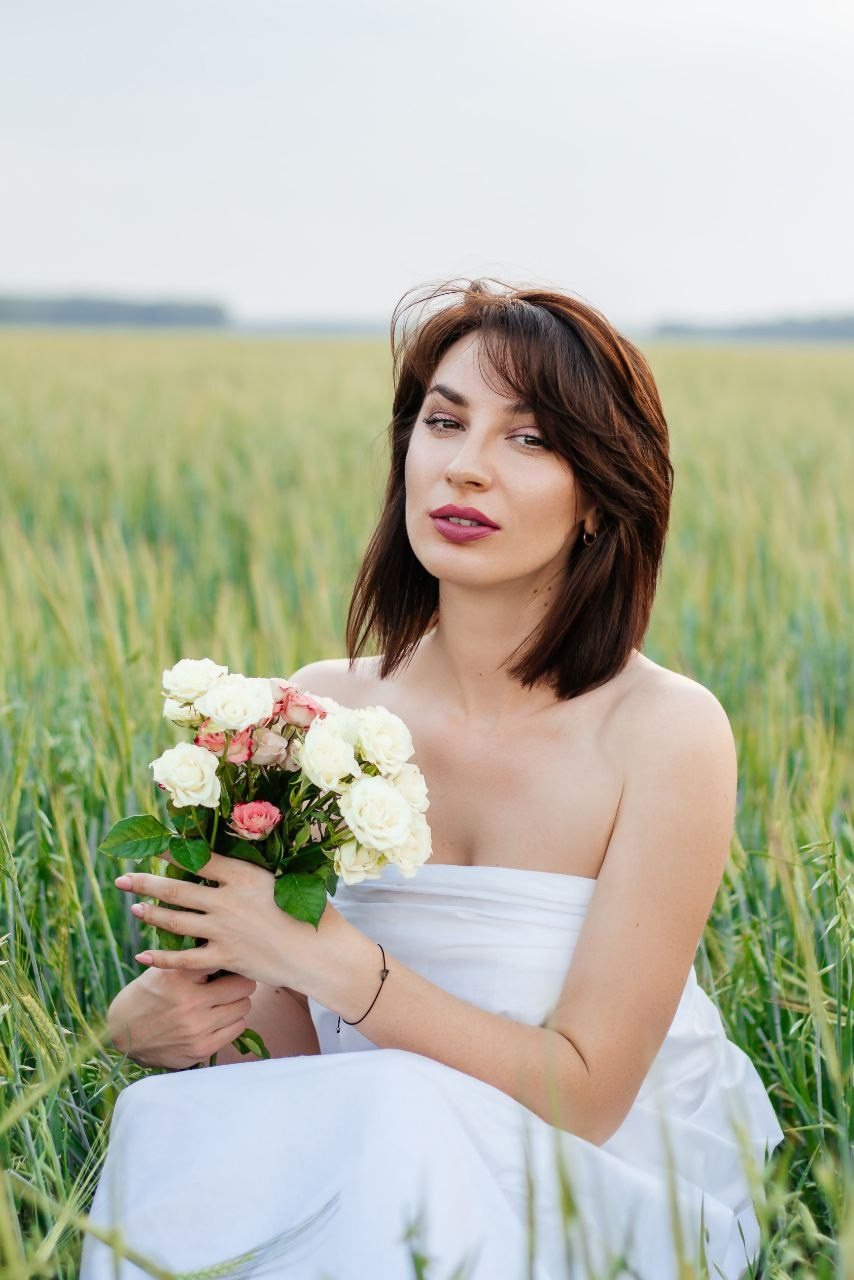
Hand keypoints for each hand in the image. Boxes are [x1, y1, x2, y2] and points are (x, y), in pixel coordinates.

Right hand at [107, 966, 256, 1069]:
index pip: (222, 957)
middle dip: (240, 981)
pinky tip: (219, 1018)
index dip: (228, 956)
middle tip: (231, 981)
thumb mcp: (160, 970)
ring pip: (244, 1007)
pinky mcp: (201, 1049)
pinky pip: (237, 1029)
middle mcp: (190, 1003)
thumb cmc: (145, 996)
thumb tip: (220, 942)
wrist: (121, 1036)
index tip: (228, 958)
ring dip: (236, 1003)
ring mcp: (197, 1029)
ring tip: (224, 1001)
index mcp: (178, 976)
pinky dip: (232, 1022)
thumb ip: (189, 959)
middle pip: (243, 985)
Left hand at [114, 850, 340, 990]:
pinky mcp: (225, 958)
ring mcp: (223, 930)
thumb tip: (230, 863)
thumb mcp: (284, 879)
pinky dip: (161, 957)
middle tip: (122, 878)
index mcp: (243, 875)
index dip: (173, 851)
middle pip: (176, 889)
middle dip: (145, 883)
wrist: (319, 952)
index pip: (200, 859)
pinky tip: (143, 955)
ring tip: (134, 907)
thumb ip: (252, 874)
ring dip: (151, 913)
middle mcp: (227, 900)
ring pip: (176, 921)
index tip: (154, 846)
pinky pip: (184, 960)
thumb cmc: (310, 912)